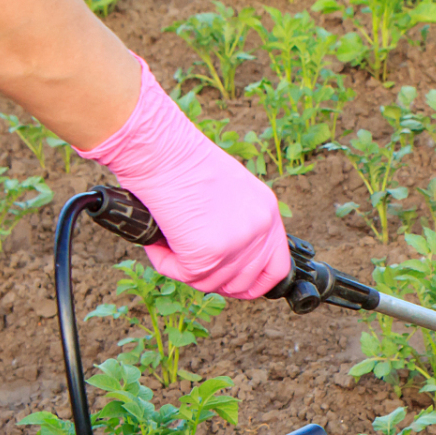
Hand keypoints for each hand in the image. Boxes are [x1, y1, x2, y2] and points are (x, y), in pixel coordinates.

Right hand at [79, 56, 288, 298]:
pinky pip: (185, 276)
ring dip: (185, 268)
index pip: (276, 268)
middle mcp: (258, 229)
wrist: (161, 148)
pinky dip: (166, 262)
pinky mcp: (207, 254)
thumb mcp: (227, 193)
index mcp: (267, 212)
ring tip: (168, 239)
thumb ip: (236, 224)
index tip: (236, 287)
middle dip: (213, 279)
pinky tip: (159, 240)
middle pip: (242, 283)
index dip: (255, 284)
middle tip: (188, 261)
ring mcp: (236, 244)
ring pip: (210, 283)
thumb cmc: (183, 161)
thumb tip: (226, 259)